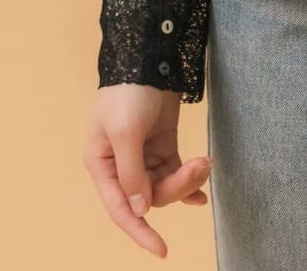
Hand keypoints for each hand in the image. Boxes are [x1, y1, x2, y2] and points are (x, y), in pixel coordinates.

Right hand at [83, 83, 213, 258]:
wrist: (150, 55)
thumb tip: (140, 209)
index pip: (121, 208)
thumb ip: (131, 173)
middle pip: (149, 196)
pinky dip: (189, 180)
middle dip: (175, 187)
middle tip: (198, 167)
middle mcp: (120, 164)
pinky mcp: (161, 143)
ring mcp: (143, 154)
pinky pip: (174, 171)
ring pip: (165, 184)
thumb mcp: (126, 131)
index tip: (162, 250)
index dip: (140, 232)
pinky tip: (202, 188)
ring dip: (187, 179)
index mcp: (102, 164)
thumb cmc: (128, 91)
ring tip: (205, 162)